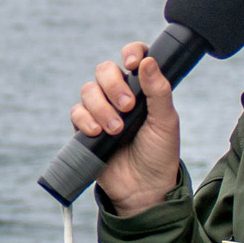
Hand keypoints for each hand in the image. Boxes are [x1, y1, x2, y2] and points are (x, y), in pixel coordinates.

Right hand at [70, 40, 182, 216]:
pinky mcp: (86, 128)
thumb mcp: (166, 122)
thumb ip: (159, 91)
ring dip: (101, 107)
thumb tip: (148, 61)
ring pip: (89, 90)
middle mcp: (121, 95)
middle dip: (114, 86)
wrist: (144, 189)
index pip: (134, 58)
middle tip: (128, 107)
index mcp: (143, 89)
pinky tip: (98, 133)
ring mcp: (102, 111)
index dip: (130, 53)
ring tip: (116, 129)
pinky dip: (86, 120)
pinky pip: (77, 112)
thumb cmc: (160, 154)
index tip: (132, 64)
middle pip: (105, 70)